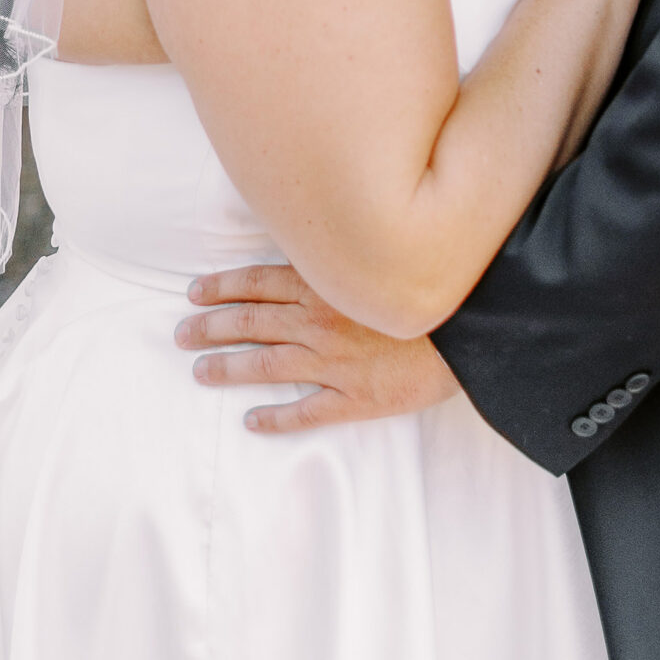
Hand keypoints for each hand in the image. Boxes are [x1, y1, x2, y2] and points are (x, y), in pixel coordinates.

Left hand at [175, 264, 461, 431]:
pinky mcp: (355, 399)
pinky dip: (275, 419)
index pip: (258, 282)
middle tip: (181, 334)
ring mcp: (333, 364)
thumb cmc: (436, 285)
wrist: (477, 327)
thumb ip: (345, 252)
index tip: (194, 292)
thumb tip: (314, 239)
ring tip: (201, 372)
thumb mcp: (382, 254)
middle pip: (251, 323)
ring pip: (266, 367)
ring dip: (229, 369)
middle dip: (211, 327)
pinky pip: (304, 413)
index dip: (223, 287)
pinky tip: (252, 421)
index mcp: (325, 284)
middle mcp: (319, 323)